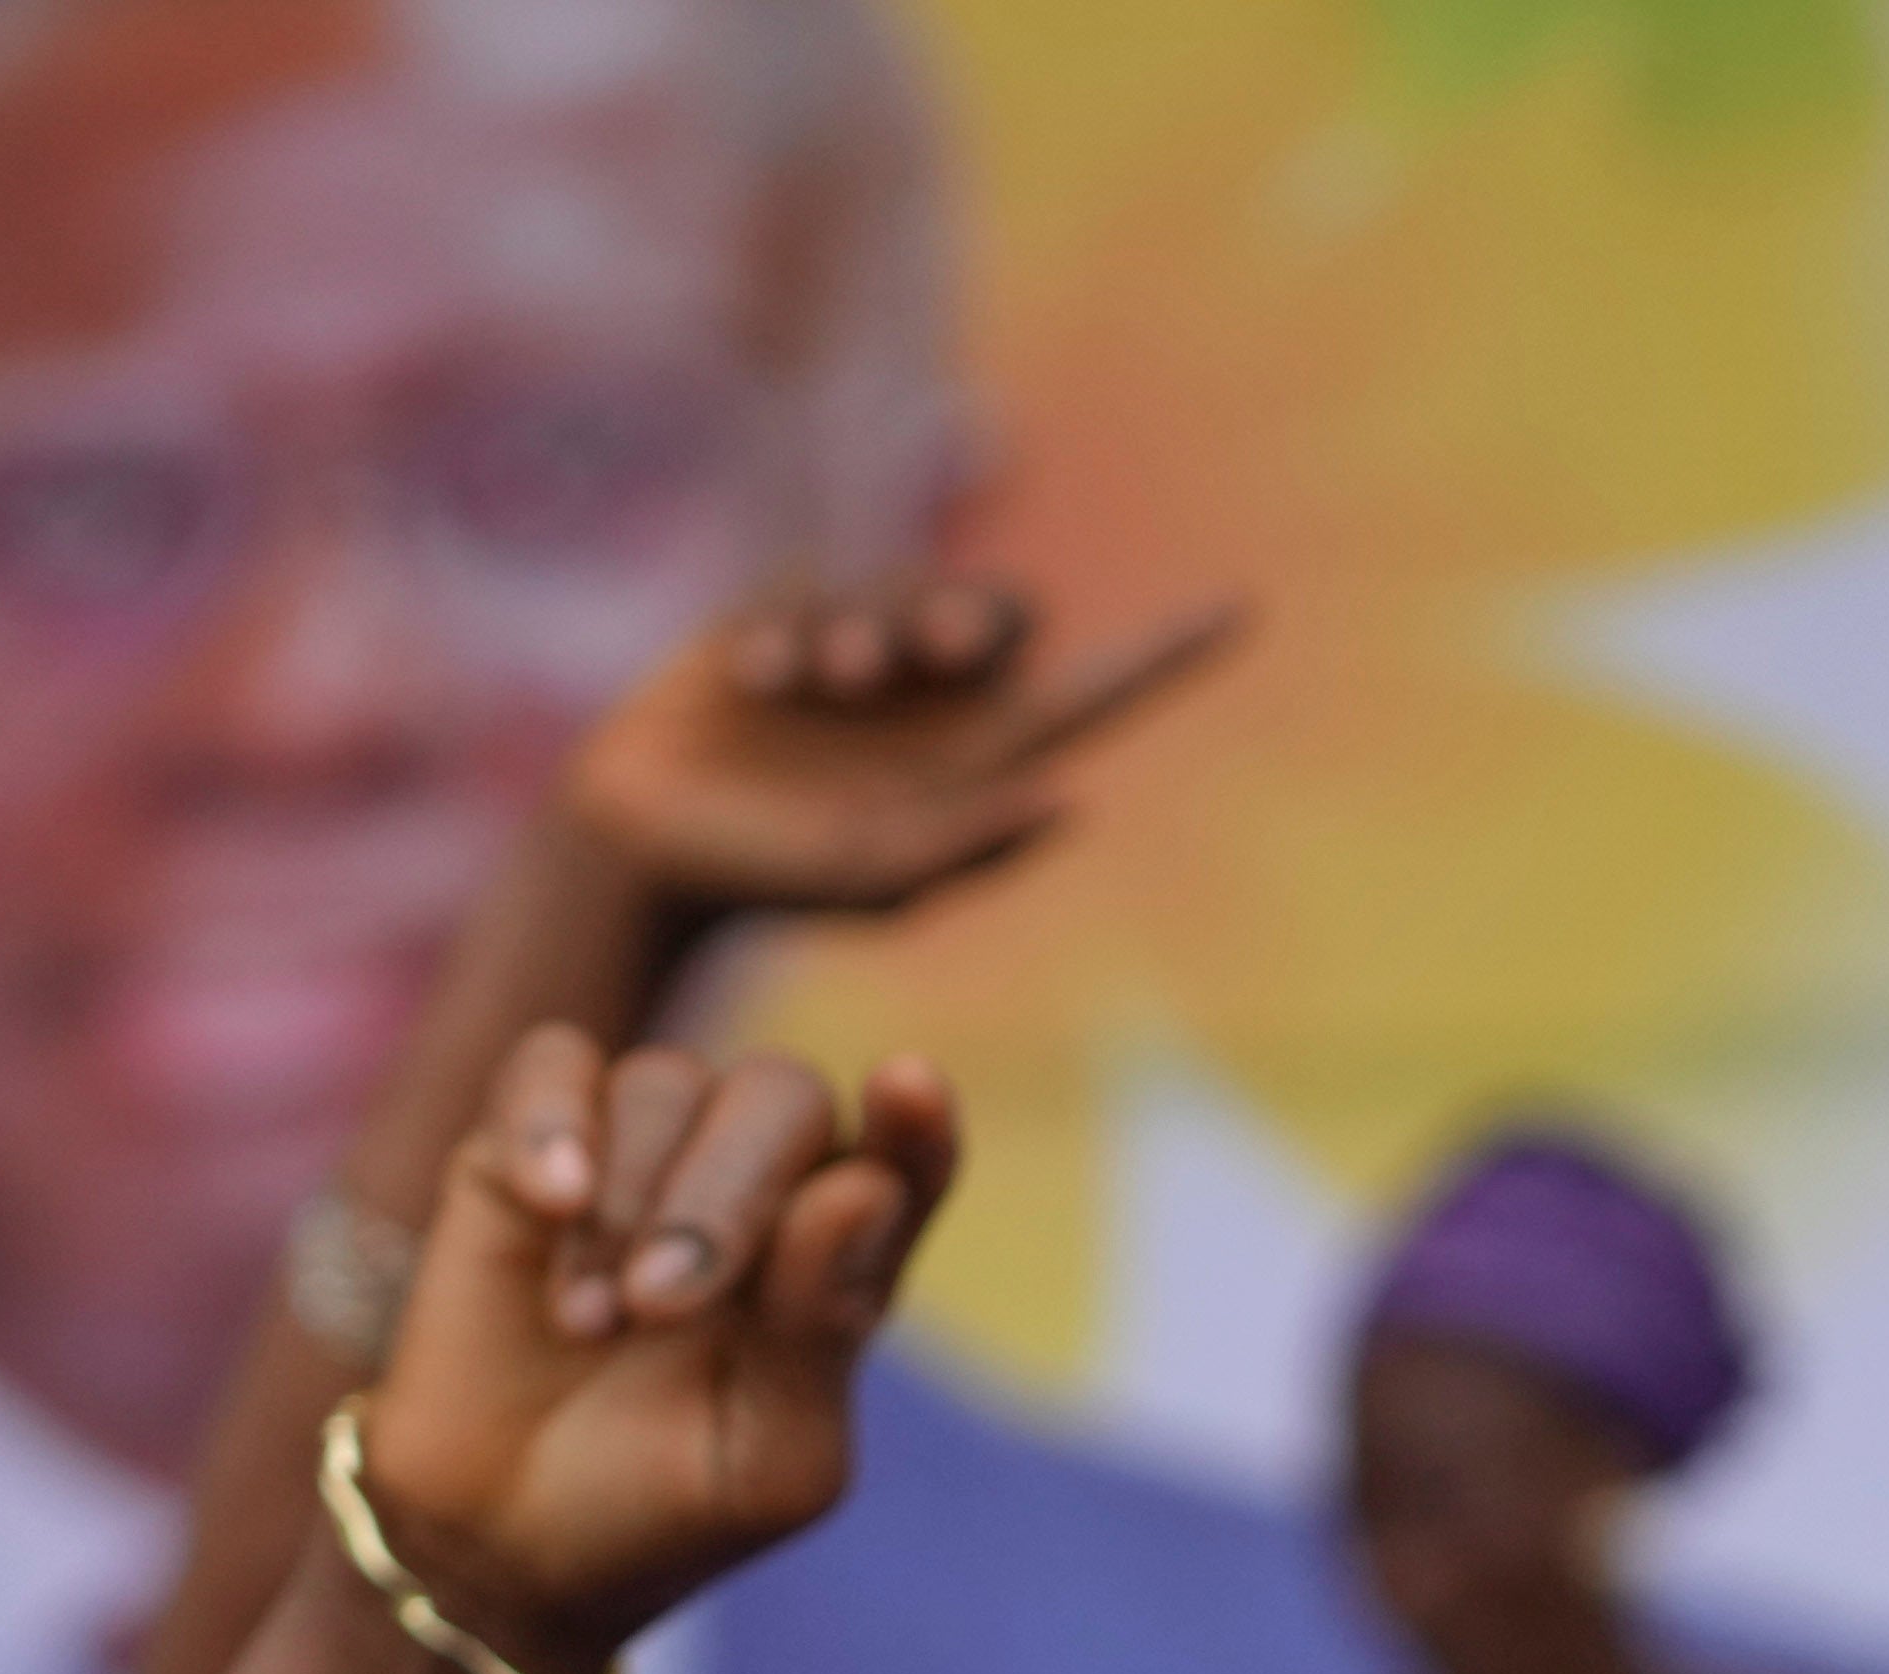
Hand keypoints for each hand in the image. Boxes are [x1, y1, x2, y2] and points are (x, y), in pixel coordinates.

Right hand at [343, 1027, 963, 1673]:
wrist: (501, 1543)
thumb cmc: (661, 1511)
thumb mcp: (766, 1463)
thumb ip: (820, 1332)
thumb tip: (859, 1184)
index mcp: (840, 1265)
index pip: (906, 1166)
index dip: (915, 1126)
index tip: (906, 1087)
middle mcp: (756, 1188)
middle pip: (783, 1100)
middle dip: (728, 1194)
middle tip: (658, 1307)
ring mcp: (644, 1155)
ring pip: (668, 1083)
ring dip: (629, 1202)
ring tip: (590, 1326)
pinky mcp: (528, 1145)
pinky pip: (555, 1066)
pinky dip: (552, 1122)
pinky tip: (548, 1200)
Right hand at [549, 574, 1245, 933]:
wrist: (646, 840)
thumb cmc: (770, 875)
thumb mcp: (874, 872)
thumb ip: (970, 843)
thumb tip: (1075, 800)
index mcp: (982, 761)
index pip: (1095, 697)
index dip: (1166, 655)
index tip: (1242, 609)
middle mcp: (939, 701)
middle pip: (1008, 610)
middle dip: (968, 615)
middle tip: (920, 655)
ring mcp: (869, 652)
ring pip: (913, 590)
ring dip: (872, 629)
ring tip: (817, 683)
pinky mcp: (797, 611)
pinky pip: (824, 583)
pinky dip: (795, 631)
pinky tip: (754, 681)